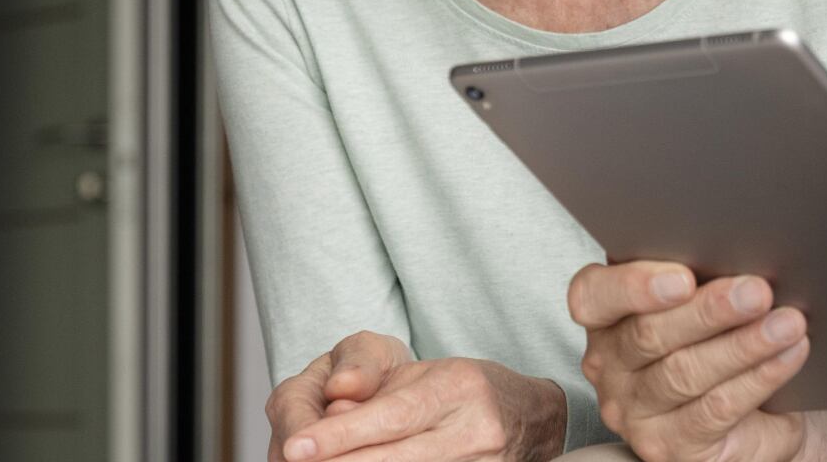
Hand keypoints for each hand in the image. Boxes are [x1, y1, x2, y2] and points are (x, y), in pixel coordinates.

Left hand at [267, 329, 566, 461]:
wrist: (531, 417)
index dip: (341, 434)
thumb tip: (330, 409)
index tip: (295, 446)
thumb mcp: (420, 372)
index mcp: (458, 387)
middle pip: (394, 459)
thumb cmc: (463, 389)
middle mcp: (475, 430)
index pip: (391, 416)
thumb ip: (372, 388)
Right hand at [567, 260, 810, 461]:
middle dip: (709, 311)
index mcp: (607, 317)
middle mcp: (609, 366)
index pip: (593, 295)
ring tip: (787, 324)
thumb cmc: (721, 339)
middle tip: (757, 291)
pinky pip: (715, 409)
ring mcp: (634, 412)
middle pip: (649, 334)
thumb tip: (740, 255)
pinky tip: (787, 355)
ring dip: (743, 345)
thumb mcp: (703, 303)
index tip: (684, 277)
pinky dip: (757, 378)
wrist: (757, 410)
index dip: (633, 285)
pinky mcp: (668, 447)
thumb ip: (702, 278)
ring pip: (684, 373)